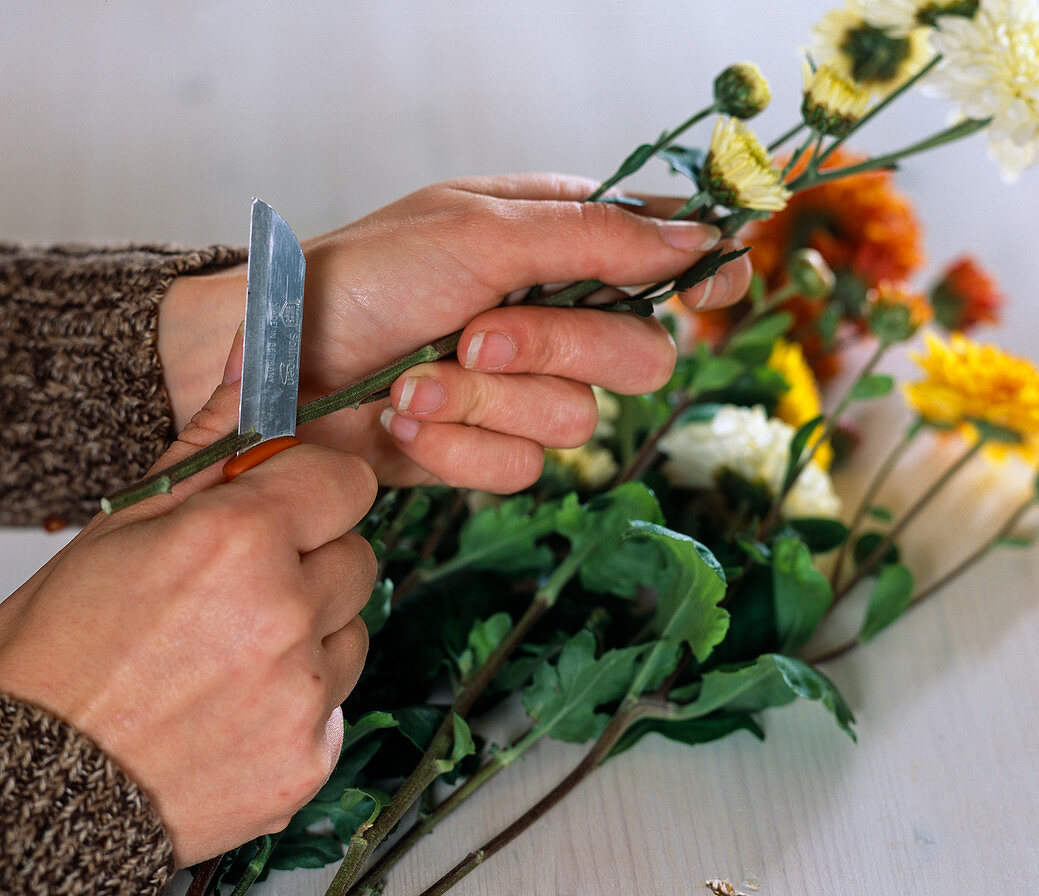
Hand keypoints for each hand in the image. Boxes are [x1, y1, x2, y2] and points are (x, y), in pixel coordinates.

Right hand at [0, 362, 377, 866]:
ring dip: (311, 632)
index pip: (347, 483)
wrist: (31, 784)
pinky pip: (338, 701)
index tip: (286, 507)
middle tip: (240, 589)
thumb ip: (208, 446)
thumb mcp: (123, 528)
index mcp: (237, 540)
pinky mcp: (310, 757)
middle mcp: (283, 613)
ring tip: (231, 654)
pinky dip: (301, 700)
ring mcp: (302, 692)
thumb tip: (248, 366)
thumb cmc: (59, 653)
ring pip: (353, 630)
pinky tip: (235, 706)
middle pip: (357, 556)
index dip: (313, 492)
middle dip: (310, 561)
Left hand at [159, 174, 751, 491]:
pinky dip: (454, 445)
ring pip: (573, 422)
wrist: (273, 366)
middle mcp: (552, 317)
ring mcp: (521, 390)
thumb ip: (592, 238)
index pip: (660, 256)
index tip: (712, 291)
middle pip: (639, 356)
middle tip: (477, 336)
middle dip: (556, 350)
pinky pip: (516, 468)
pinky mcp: (485, 449)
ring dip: (483, 402)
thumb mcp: (476, 233)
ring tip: (414, 380)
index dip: (699, 273)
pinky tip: (405, 421)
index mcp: (557, 243)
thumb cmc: (360, 277)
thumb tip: (697, 240)